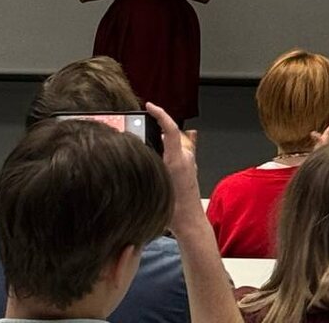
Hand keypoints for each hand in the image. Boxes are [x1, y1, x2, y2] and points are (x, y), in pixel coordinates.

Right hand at [145, 102, 202, 228]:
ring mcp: (188, 162)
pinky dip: (163, 154)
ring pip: (170, 146)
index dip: (161, 114)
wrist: (190, 223)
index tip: (150, 106)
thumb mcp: (158, 186)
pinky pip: (173, 154)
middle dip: (154, 131)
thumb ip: (152, 166)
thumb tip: (142, 150)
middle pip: (169, 135)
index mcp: (177, 159)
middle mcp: (185, 157)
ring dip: (158, 145)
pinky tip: (152, 163)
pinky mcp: (187, 168)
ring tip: (142, 150)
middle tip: (138, 130)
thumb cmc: (175, 210)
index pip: (170, 129)